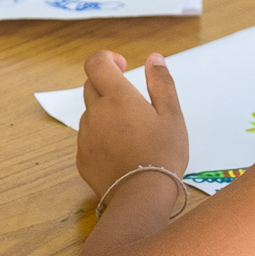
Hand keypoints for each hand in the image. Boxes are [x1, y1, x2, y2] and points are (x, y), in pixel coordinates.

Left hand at [76, 51, 189, 199]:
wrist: (142, 196)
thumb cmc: (162, 154)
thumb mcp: (172, 115)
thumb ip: (161, 83)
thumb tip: (154, 59)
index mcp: (117, 97)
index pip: (96, 63)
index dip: (107, 59)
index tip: (122, 67)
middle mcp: (95, 113)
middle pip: (91, 86)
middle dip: (108, 86)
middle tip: (132, 103)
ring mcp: (85, 136)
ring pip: (90, 113)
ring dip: (105, 113)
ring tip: (131, 133)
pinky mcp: (82, 157)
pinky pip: (88, 138)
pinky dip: (101, 137)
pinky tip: (121, 151)